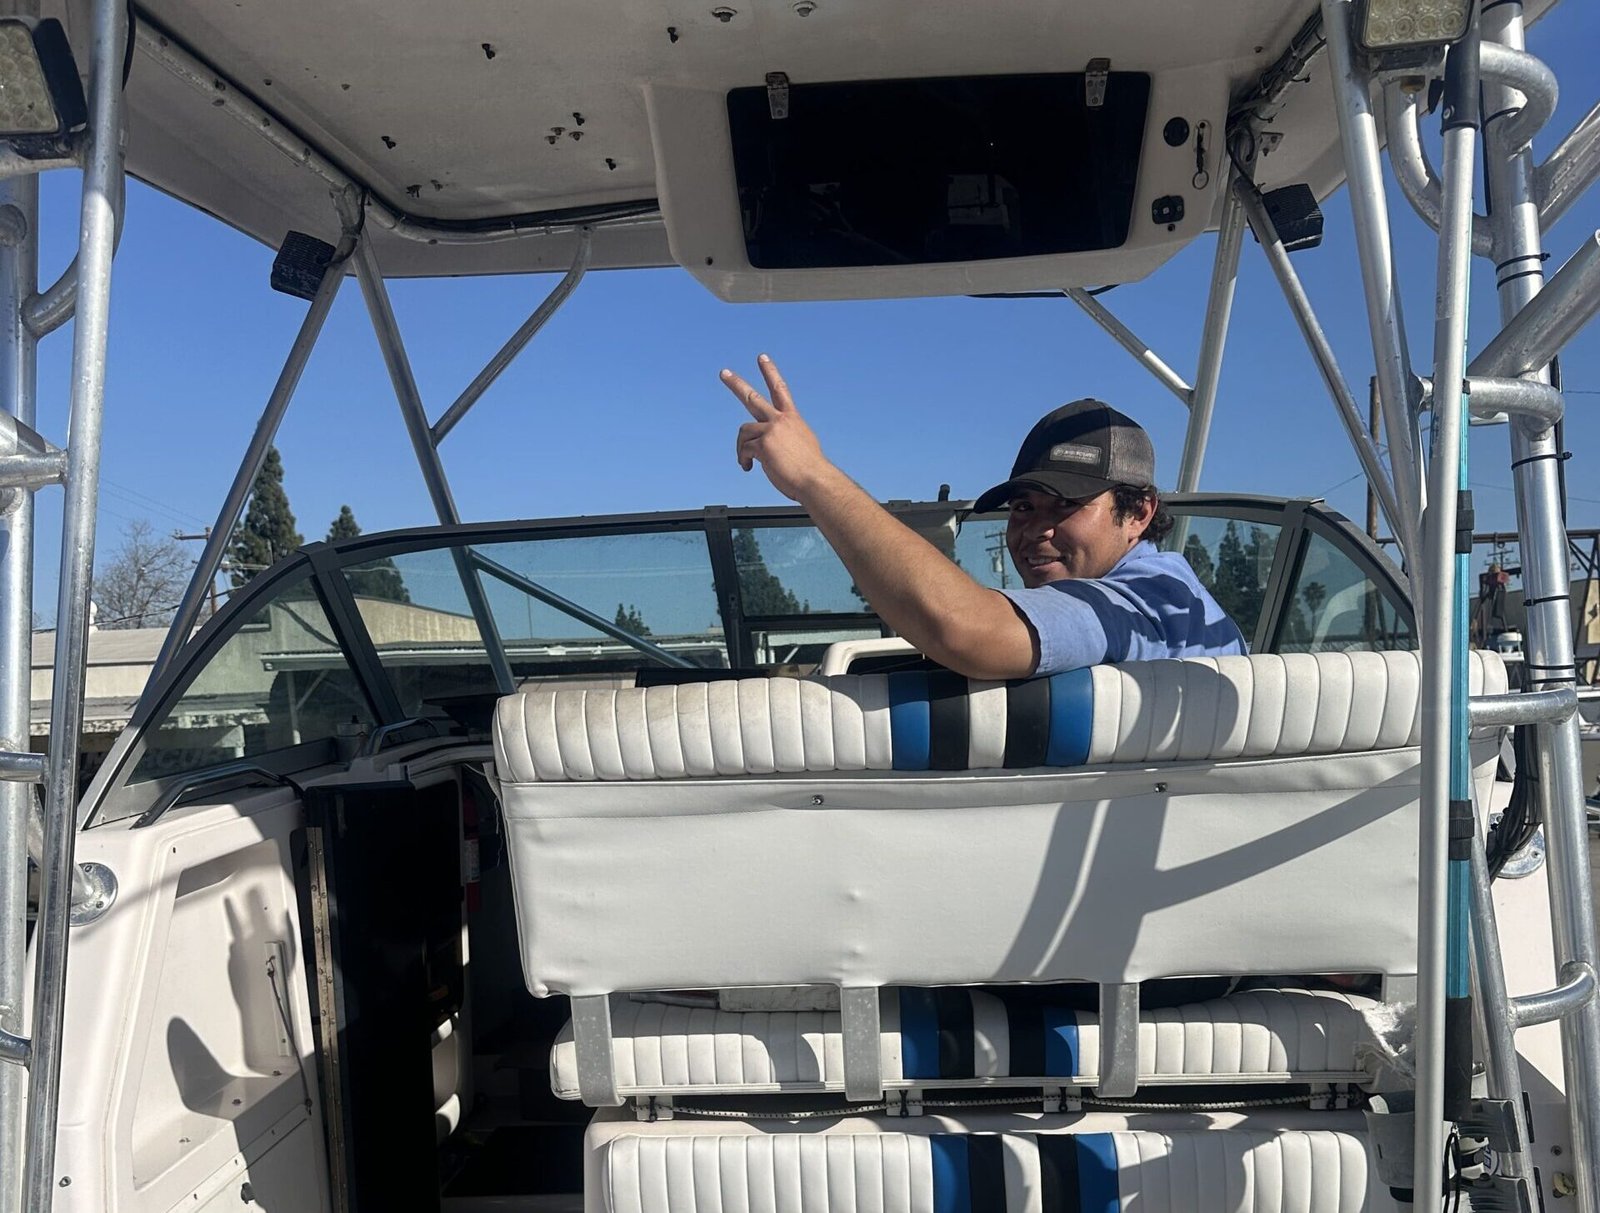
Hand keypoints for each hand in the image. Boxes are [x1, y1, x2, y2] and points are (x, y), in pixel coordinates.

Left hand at [722, 355, 835, 502]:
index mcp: (792, 418)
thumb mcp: (803, 444)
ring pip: (744, 431)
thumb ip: (787, 437)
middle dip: (736, 384)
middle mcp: (781, 420)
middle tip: (724, 373)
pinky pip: (744, 450)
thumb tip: (774, 445)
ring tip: (746, 461)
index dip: (770, 372)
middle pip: (752, 397)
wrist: (815, 480)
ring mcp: (771, 430)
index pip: (780, 389)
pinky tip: (749, 468)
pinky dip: (744, 460)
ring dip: (742, 447)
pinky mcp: (762, 444)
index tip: (762, 358)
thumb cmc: (811, 469)